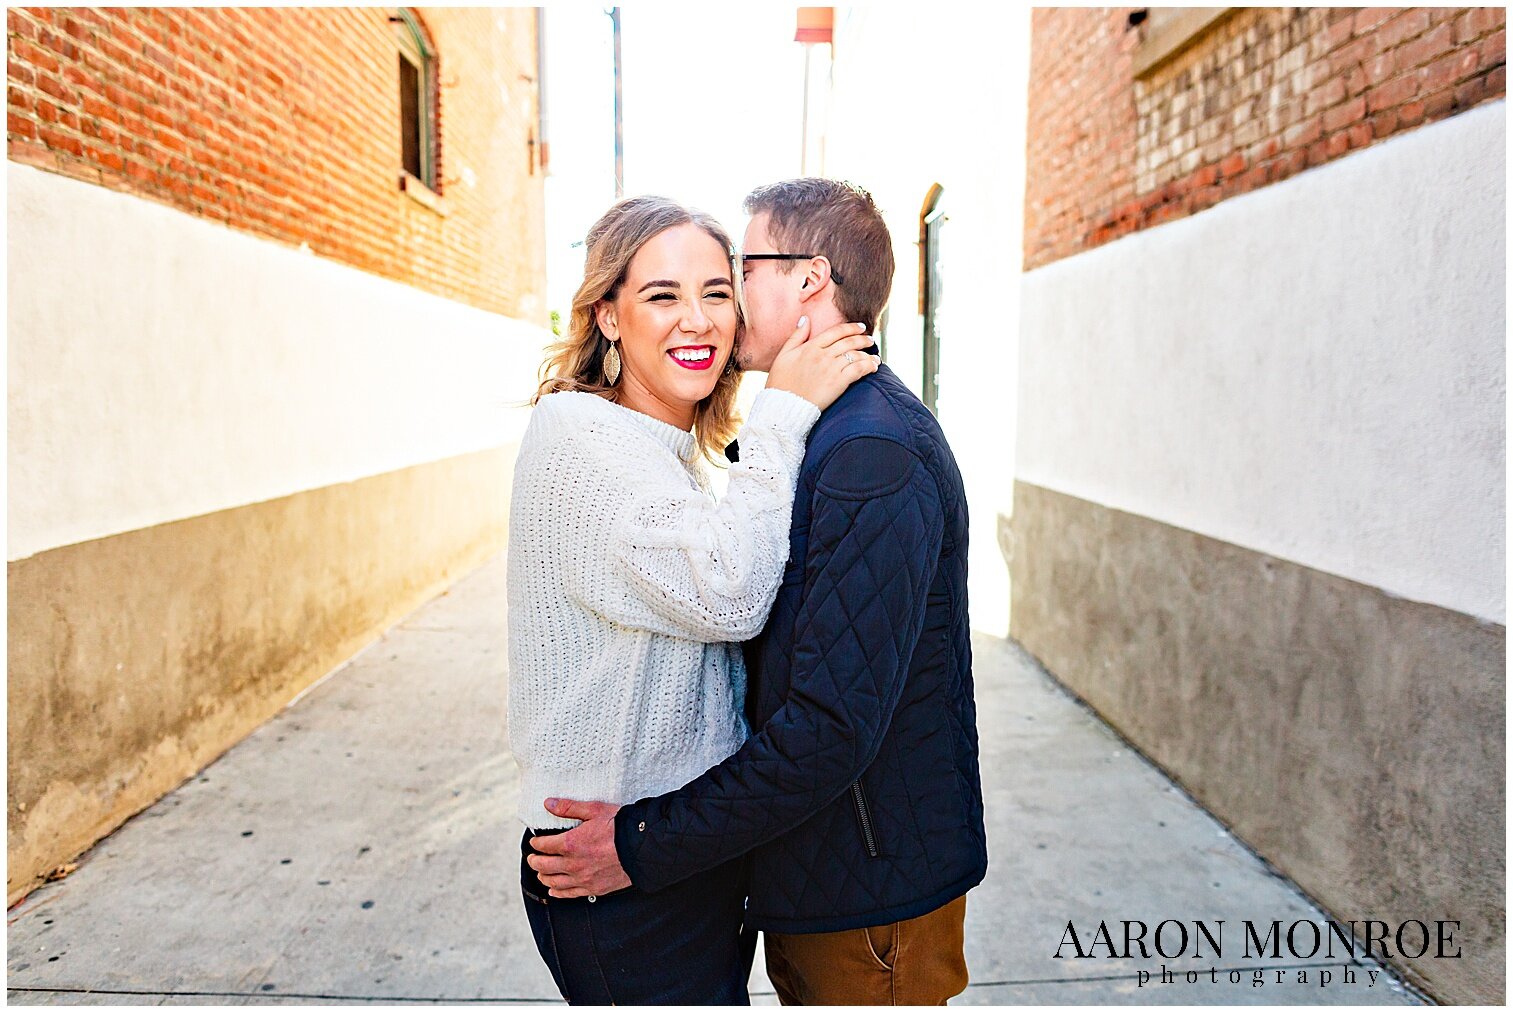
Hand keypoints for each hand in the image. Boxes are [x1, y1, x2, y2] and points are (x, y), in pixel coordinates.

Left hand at [526, 798, 631, 898]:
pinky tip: (553, 890)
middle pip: (544, 866)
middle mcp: (573, 864)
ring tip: (541, 873)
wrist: (642, 847)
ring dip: (543, 877)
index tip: (534, 841)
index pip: (543, 845)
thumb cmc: (620, 826)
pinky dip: (557, 892)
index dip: (536, 843)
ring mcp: (583, 879)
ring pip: (554, 882)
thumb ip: (568, 808)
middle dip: (534, 861)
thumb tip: (548, 803)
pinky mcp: (594, 888)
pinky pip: (569, 894)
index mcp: (571, 843)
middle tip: (532, 858)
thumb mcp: (594, 810)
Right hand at [765, 317, 879, 410]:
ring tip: (875, 357)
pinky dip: (868, 366)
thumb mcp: (784, 355)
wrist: (784, 406)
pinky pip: (858, 369)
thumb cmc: (781, 382)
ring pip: (855, 355)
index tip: (860, 327)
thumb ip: (796, 336)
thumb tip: (805, 319)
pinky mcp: (838, 382)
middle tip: (870, 340)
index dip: (851, 327)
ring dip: (868, 354)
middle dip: (863, 339)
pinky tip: (873, 367)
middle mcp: (823, 355)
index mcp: (810, 347)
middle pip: (849, 342)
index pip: (836, 332)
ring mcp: (831, 368)